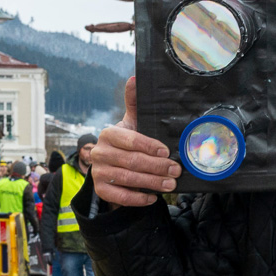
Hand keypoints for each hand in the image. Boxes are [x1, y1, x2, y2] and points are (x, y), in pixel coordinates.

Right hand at [91, 77, 180, 206]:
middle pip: (132, 161)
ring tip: (170, 184)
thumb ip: (135, 103)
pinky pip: (120, 196)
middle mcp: (99, 152)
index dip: (149, 146)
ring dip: (152, 183)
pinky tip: (153, 197)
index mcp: (109, 134)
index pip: (130, 140)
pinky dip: (138, 198)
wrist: (113, 166)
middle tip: (176, 170)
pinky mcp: (101, 190)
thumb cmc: (129, 142)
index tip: (167, 152)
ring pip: (128, 179)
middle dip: (157, 167)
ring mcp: (98, 172)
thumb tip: (134, 77)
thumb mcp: (133, 123)